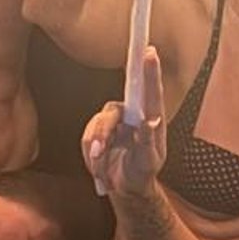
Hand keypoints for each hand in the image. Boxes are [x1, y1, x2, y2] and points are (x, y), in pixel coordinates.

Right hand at [81, 50, 168, 197]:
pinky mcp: (98, 130)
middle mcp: (131, 113)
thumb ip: (148, 142)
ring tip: (103, 172)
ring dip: (96, 153)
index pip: (150, 91)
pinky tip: (99, 169)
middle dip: (102, 135)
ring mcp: (113, 121)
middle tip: (99, 154)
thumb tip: (150, 122)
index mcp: (150, 118)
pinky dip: (91, 158)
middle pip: (110, 113)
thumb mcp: (149, 162)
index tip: (150, 51)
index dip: (149, 70)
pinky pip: (87, 139)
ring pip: (95, 128)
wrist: (126, 188)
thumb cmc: (142, 173)